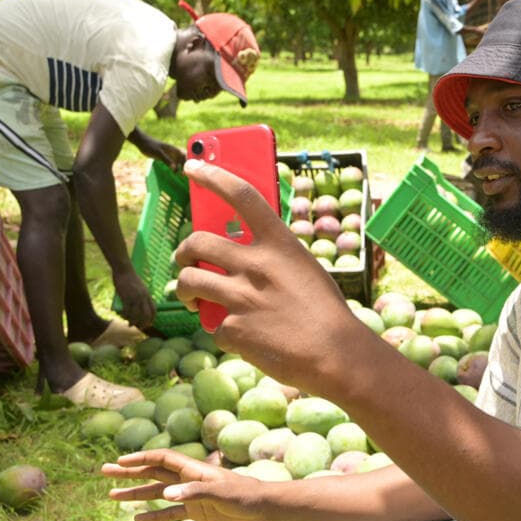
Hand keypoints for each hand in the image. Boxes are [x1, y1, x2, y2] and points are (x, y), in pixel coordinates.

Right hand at [103, 449, 267, 520]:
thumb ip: (193, 492)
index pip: (160, 459)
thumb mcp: (219, 493)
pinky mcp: (197, 511)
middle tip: (105, 471)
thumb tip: (165, 494)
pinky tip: (137, 519)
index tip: (120, 462)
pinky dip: (154, 515)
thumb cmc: (243, 495)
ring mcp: (191, 495)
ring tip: (112, 496)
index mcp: (192, 470)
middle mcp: (188, 480)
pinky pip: (169, 513)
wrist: (262, 508)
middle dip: (129, 472)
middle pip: (153, 473)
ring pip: (157, 493)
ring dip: (135, 494)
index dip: (140, 459)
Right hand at [113, 270, 154, 328]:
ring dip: (134, 322)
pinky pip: (128, 310)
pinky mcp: (126, 297)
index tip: (149, 323)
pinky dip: (127, 316)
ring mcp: (135, 297)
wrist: (124, 270)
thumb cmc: (130, 277)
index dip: (152, 318)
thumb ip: (142, 294)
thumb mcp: (140, 286)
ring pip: (137, 315)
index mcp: (147, 294)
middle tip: (140, 327)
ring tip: (130, 325)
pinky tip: (124, 318)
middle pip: (147, 314)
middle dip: (144, 323)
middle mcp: (143, 297)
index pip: (154, 309)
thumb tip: (141, 302)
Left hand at [136, 137, 185, 171]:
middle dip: (185, 166)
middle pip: (182, 159)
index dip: (187, 161)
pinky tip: (174, 173)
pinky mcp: (164, 157)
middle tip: (184, 174)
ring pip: (178, 161)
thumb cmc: (150, 146)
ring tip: (181, 175)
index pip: (184, 155)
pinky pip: (172, 163)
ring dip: (180, 167)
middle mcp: (173, 152)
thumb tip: (175, 168)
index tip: (187, 169)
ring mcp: (169, 155)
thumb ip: (167, 160)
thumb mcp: (159, 153)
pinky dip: (175, 167)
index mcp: (173, 149)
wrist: (142, 142)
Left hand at [173, 159, 366, 392]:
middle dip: (184, 251)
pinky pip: (212, 326)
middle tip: (188, 261)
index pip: (241, 196)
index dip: (213, 176)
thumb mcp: (304, 269)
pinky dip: (223, 332)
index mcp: (279, 244)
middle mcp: (256, 265)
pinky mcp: (234, 330)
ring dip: (186, 291)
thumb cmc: (326, 312)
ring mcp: (242, 298)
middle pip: (197, 242)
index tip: (193, 166)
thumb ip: (273, 258)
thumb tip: (243, 255)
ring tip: (194, 301)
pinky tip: (241, 336)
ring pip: (189, 282)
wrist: (336, 355)